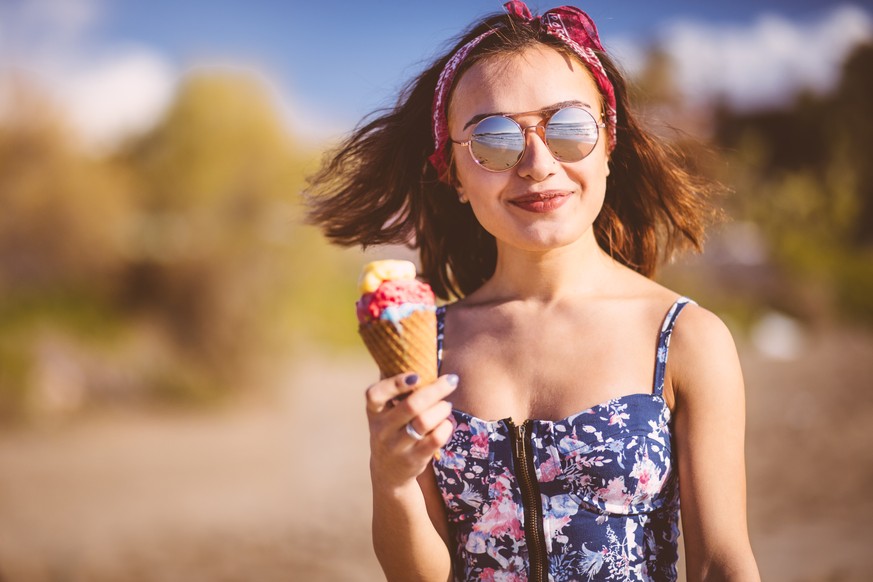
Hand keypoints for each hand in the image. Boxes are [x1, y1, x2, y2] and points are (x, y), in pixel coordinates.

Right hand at [365, 373, 457, 488]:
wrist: (388, 472)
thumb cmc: (393, 430)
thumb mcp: (385, 413)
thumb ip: (395, 389)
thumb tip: (410, 351)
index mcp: (374, 413)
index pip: (375, 395)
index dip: (395, 383)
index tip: (416, 375)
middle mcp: (382, 430)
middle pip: (411, 406)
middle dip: (435, 390)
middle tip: (451, 380)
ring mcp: (397, 447)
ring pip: (424, 422)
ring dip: (441, 409)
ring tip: (447, 404)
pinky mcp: (413, 460)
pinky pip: (434, 440)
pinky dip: (445, 427)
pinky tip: (447, 422)